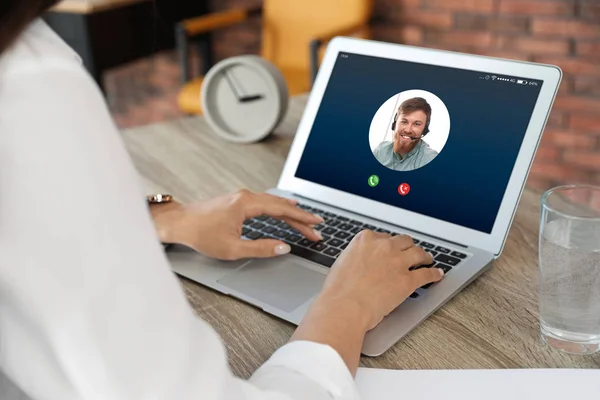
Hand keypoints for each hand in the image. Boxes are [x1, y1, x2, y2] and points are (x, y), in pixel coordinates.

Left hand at [150, 189, 322, 259]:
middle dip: (300, 218)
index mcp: (246, 204)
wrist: (179, 223)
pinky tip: (283, 210)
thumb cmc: (200, 234)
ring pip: (273, 203)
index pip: (282, 210)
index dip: (301, 219)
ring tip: (306, 221)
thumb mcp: (232, 248)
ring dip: (290, 213)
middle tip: (316, 229)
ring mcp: (241, 197)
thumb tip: (283, 247)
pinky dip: (278, 209)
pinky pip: (264, 202)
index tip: (316, 224)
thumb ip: (261, 248)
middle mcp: (245, 196)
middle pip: (281, 205)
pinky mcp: (236, 200)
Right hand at [290, 230, 443, 374]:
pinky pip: (427, 274)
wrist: (345, 306)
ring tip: (428, 260)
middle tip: (412, 252)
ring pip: (418, 253)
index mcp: (365, 240)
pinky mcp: (408, 279)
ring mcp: (398, 262)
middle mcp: (384, 246)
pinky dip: (434, 274)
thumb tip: (361, 264)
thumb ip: (356, 259)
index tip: (392, 249)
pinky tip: (437, 275)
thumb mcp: (342, 265)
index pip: (384, 237)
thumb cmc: (338, 291)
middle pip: (404, 241)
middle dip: (409, 247)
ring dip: (425, 257)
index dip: (390, 244)